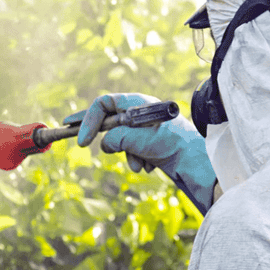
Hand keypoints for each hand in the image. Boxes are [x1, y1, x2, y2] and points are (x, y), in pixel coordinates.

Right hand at [63, 93, 216, 213]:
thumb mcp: (137, 139)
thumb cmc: (171, 143)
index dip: (88, 120)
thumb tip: (105, 145)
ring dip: (126, 155)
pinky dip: (136, 160)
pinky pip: (132, 152)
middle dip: (100, 134)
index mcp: (137, 103)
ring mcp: (145, 129)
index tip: (81, 140)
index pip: (104, 103)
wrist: (196, 162)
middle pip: (109, 119)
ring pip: (120, 141)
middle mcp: (140, 113)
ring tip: (139, 162)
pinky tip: (150, 165)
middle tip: (74, 135)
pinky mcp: (150, 144)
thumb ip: (115, 139)